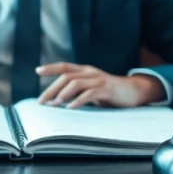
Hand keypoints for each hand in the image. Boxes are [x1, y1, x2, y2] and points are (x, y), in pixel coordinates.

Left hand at [36, 63, 164, 108]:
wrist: (135, 91)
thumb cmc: (111, 92)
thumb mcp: (92, 88)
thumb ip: (79, 90)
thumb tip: (58, 99)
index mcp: (86, 71)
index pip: (65, 66)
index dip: (51, 67)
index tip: (37, 71)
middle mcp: (90, 72)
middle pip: (66, 76)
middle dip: (51, 89)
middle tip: (42, 101)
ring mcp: (99, 80)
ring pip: (75, 83)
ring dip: (62, 94)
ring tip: (54, 105)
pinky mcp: (107, 89)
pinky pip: (89, 94)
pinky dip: (78, 101)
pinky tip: (71, 108)